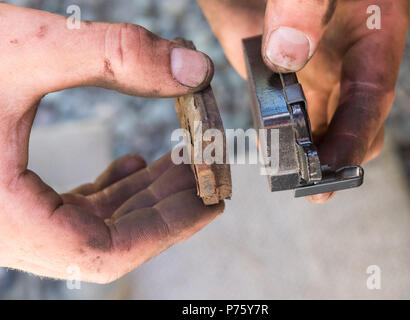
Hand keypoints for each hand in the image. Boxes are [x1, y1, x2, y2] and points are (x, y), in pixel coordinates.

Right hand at [0, 3, 222, 282]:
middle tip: (208, 172)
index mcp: (2, 217)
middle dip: (166, 208)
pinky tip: (137, 167)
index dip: (168, 229)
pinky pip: (75, 210)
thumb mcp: (24, 49)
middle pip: (109, 241)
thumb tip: (194, 66)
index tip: (211, 199)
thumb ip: (113, 54)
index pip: (104, 254)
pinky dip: (114, 193)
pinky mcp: (11, 196)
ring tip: (185, 163)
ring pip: (96, 226)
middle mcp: (5, 229)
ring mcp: (9, 217)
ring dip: (145, 198)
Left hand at [199, 0, 408, 201]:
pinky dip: (276, 131)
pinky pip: (283, 108)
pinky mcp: (276, 68)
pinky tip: (265, 148)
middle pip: (350, 119)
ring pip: (318, 121)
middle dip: (335, 155)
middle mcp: (342, 57)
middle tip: (313, 187)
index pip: (372, 94)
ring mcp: (309, 65)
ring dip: (306, 151)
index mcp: (370, 32)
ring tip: (287, 177)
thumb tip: (286, 57)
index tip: (335, 166)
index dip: (356, 134)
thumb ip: (304, 4)